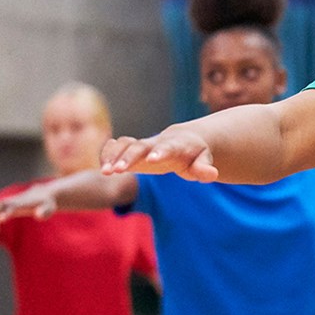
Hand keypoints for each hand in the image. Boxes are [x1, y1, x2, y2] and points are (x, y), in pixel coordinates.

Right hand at [0, 187, 56, 221]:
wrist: (43, 193)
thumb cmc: (47, 203)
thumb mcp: (49, 208)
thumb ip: (44, 212)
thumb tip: (38, 215)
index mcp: (23, 203)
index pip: (13, 208)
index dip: (7, 213)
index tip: (0, 219)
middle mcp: (14, 202)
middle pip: (0, 206)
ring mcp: (9, 203)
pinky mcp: (7, 206)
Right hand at [101, 129, 218, 181]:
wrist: (185, 139)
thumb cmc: (196, 153)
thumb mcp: (204, 160)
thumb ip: (205, 168)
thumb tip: (212, 175)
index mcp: (176, 145)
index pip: (168, 147)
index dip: (160, 152)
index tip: (151, 160)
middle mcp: (157, 142)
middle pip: (140, 146)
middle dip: (128, 157)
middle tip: (116, 171)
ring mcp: (143, 144)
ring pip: (125, 145)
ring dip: (113, 156)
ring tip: (105, 172)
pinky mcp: (133, 148)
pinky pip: (116, 146)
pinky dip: (107, 153)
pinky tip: (102, 166)